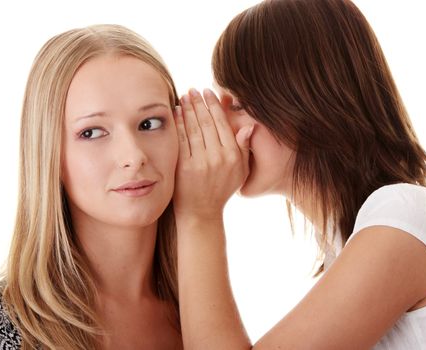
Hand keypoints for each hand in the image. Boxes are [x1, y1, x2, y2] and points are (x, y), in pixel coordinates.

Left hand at [173, 88, 253, 220]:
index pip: (222, 123)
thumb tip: (249, 125)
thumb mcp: (241, 171)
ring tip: (183, 97)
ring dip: (187, 109)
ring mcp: (200, 163)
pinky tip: (175, 112)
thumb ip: (244, 148)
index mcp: (233, 155)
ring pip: (193, 128)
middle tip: (193, 90)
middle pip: (206, 122)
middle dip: (198, 103)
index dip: (214, 105)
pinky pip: (181, 140)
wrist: (201, 212)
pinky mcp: (184, 167)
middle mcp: (218, 157)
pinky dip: (178, 124)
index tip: (208, 92)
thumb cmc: (222, 189)